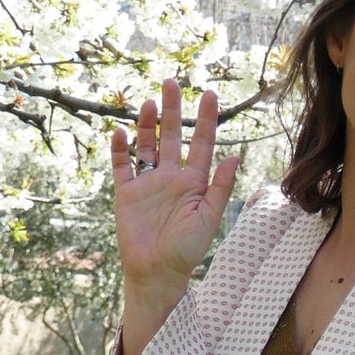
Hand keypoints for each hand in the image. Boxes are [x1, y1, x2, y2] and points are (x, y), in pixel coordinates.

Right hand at [112, 79, 238, 312]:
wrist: (157, 273)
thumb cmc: (187, 251)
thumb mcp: (208, 218)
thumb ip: (220, 187)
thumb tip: (234, 156)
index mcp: (194, 183)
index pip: (202, 144)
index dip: (206, 120)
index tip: (209, 94)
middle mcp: (171, 178)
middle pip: (172, 137)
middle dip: (173, 110)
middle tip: (172, 82)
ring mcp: (148, 184)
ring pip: (147, 146)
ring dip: (147, 125)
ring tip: (150, 102)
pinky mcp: (127, 193)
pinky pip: (122, 166)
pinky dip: (120, 150)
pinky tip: (121, 132)